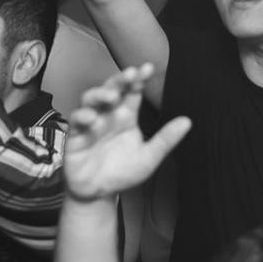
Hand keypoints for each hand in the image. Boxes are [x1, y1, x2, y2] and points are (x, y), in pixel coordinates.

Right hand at [64, 65, 192, 200]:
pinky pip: (76, 120)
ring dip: (100, 94)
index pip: (132, 92)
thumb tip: (187, 121)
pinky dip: (83, 116)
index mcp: (126, 116)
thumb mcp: (148, 158)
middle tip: (130, 74)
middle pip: (111, 89)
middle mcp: (108, 115)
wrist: (98, 193)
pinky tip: (92, 118)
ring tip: (112, 97)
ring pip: (90, 99)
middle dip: (119, 80)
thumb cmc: (122, 172)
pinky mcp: (75, 135)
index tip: (148, 68)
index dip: (138, 79)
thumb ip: (165, 140)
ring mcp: (90, 123)